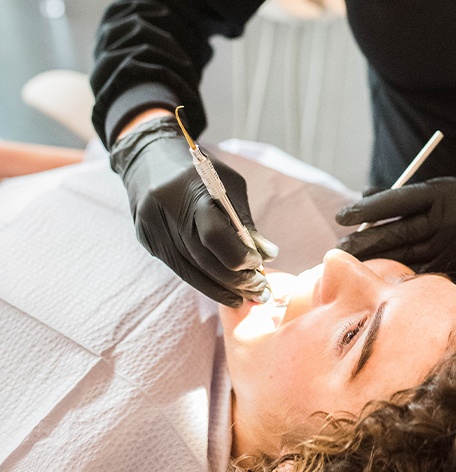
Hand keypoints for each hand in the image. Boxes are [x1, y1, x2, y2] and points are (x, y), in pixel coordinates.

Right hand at [110, 116, 277, 306]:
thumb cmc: (200, 171)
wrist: (148, 155)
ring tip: (245, 297)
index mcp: (191, 189)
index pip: (214, 234)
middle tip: (260, 292)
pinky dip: (201, 281)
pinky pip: (177, 267)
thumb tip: (268, 255)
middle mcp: (166, 209)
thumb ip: (245, 221)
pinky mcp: (144, 238)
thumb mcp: (228, 185)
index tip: (259, 264)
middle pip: (202, 258)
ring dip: (220, 288)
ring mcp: (151, 226)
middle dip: (235, 280)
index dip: (238, 256)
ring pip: (188, 269)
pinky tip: (222, 290)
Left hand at [335, 177, 455, 271]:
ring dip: (377, 261)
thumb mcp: (430, 187)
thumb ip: (396, 193)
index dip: (367, 209)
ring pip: (407, 256)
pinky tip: (379, 276)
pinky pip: (421, 272)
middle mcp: (446, 219)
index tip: (342, 216)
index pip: (396, 200)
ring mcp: (452, 244)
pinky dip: (398, 274)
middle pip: (399, 232)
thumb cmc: (451, 200)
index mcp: (438, 194)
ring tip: (354, 262)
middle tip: (341, 247)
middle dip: (366, 241)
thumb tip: (362, 196)